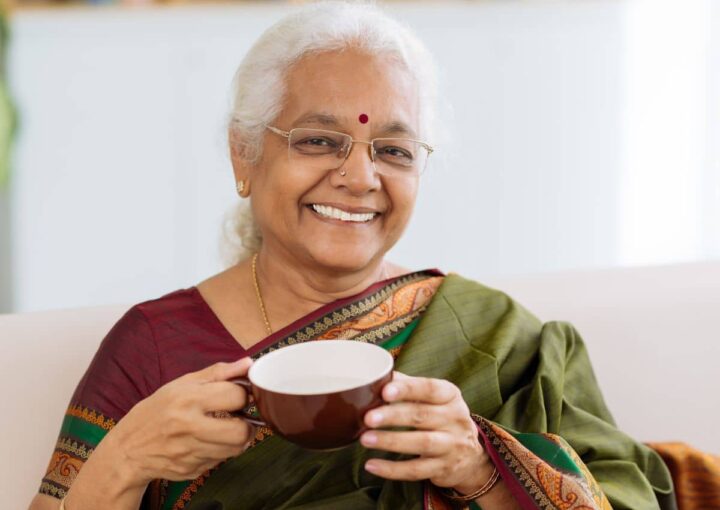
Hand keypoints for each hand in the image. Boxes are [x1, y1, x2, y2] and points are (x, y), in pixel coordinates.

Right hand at [107, 358, 255, 485]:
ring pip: (236, 449)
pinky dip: (222, 451)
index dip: (243, 394)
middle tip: (240, 418)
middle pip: (241, 431)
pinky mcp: (192, 470)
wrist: (128, 449)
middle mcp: (189, 427)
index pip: (236, 396)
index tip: (238, 395)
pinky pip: (221, 461)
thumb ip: (218, 373)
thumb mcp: (182, 384)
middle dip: (247, 423)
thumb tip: (248, 364)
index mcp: (188, 399)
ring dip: (238, 439)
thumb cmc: (156, 411)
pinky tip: (210, 442)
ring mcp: (190, 452)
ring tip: (228, 429)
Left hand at [360, 372, 491, 493]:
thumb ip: (407, 386)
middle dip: (393, 416)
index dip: (407, 390)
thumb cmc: (440, 417)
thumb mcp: (433, 398)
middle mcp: (455, 419)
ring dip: (391, 441)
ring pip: (421, 443)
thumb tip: (375, 376)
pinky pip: (416, 470)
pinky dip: (392, 469)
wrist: (470, 456)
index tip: (385, 391)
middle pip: (422, 416)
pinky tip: (371, 465)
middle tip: (368, 418)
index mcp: (450, 396)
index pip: (430, 389)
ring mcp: (452, 445)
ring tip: (365, 439)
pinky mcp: (444, 469)